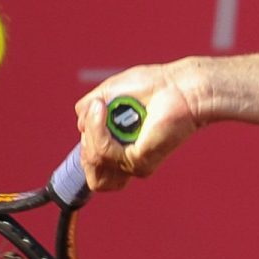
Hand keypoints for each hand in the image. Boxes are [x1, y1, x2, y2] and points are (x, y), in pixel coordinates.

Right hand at [75, 60, 207, 192]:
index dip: (86, 151)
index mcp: (121, 151)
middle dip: (88, 136)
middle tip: (99, 109)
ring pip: (93, 161)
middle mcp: (127, 162)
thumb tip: (80, 127)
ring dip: (91, 133)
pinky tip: (104, 109)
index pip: (94, 173)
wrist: (178, 85)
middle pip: (90, 171)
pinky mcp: (140, 161)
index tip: (91, 122)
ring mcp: (133, 163)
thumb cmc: (150, 87)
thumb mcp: (107, 95)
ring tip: (101, 108)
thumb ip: (88, 112)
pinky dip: (98, 129)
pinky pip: (104, 152)